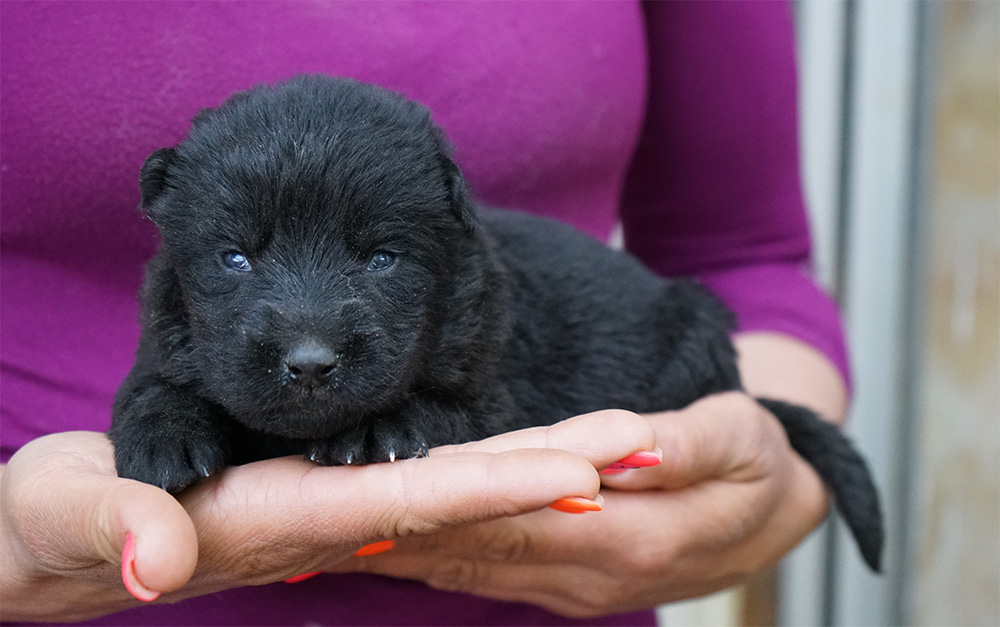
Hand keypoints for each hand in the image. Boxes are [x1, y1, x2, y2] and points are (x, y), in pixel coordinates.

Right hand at [0, 417, 652, 622]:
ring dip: (535, 468)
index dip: (495, 487)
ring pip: (453, 486)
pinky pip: (418, 480)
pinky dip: (483, 470)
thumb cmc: (54, 528)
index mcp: (283, 520)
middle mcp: (327, 523)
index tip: (581, 474)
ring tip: (618, 444)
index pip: (410, 502)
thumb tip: (159, 562)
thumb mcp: (70, 519)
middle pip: (462, 497)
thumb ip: (122, 527)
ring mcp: (329, 512)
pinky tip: (528, 459)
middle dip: (553, 474)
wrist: (55, 545)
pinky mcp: (319, 497)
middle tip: (644, 446)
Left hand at [332, 393, 829, 616]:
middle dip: (401, 539)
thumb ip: (675, 446)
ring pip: (476, 570)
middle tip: (318, 523)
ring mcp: (578, 585)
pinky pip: (491, 577)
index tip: (380, 489)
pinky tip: (392, 556)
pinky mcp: (570, 581)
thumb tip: (619, 453)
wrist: (776, 509)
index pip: (519, 514)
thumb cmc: (754, 463)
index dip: (449, 501)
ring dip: (407, 560)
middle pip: (479, 549)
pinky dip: (438, 567)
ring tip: (329, 546)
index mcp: (630, 535)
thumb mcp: (735, 437)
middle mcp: (592, 571)